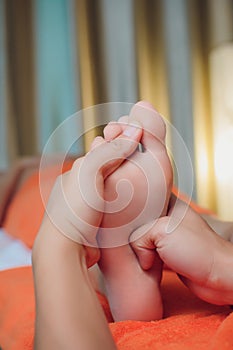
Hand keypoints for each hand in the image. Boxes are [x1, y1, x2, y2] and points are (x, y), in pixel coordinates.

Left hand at [37, 122, 141, 266]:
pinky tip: (137, 205)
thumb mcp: (92, 170)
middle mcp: (81, 187)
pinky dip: (127, 205)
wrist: (67, 249)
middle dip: (129, 166)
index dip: (124, 144)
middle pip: (113, 170)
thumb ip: (112, 150)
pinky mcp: (97, 224)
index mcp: (78, 171)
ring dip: (130, 187)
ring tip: (146, 184)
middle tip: (147, 164)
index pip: (106, 150)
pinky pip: (117, 208)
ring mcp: (89, 206)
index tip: (142, 141)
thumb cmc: (75, 209)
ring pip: (117, 190)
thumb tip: (134, 130)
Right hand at [131, 194, 232, 304]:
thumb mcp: (161, 232)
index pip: (142, 197)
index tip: (119, 215)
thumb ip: (139, 236)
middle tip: (126, 239)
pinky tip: (144, 263)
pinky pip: (148, 253)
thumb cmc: (197, 250)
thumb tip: (139, 256)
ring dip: (139, 249)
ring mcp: (168, 236)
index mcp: (170, 203)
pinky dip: (144, 258)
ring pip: (142, 238)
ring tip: (139, 254)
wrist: (217, 277)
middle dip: (131, 231)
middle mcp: (167, 218)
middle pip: (139, 220)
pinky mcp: (167, 253)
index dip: (129, 205)